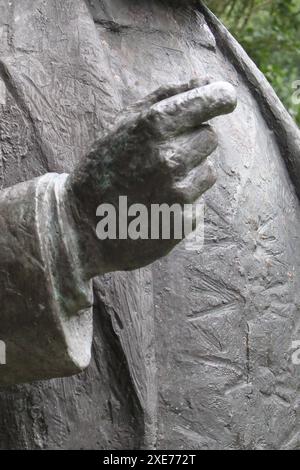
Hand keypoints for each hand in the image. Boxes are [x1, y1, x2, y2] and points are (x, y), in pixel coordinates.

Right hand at [67, 80, 236, 276]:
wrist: (85, 227)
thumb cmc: (103, 168)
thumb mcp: (123, 125)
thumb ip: (166, 98)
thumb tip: (206, 80)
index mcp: (153, 128)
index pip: (209, 101)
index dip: (220, 97)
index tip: (225, 97)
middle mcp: (170, 159)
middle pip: (209, 137)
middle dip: (191, 141)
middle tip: (162, 155)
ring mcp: (179, 193)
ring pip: (209, 170)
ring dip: (190, 172)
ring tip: (158, 183)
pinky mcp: (184, 220)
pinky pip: (199, 200)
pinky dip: (184, 200)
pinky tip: (158, 204)